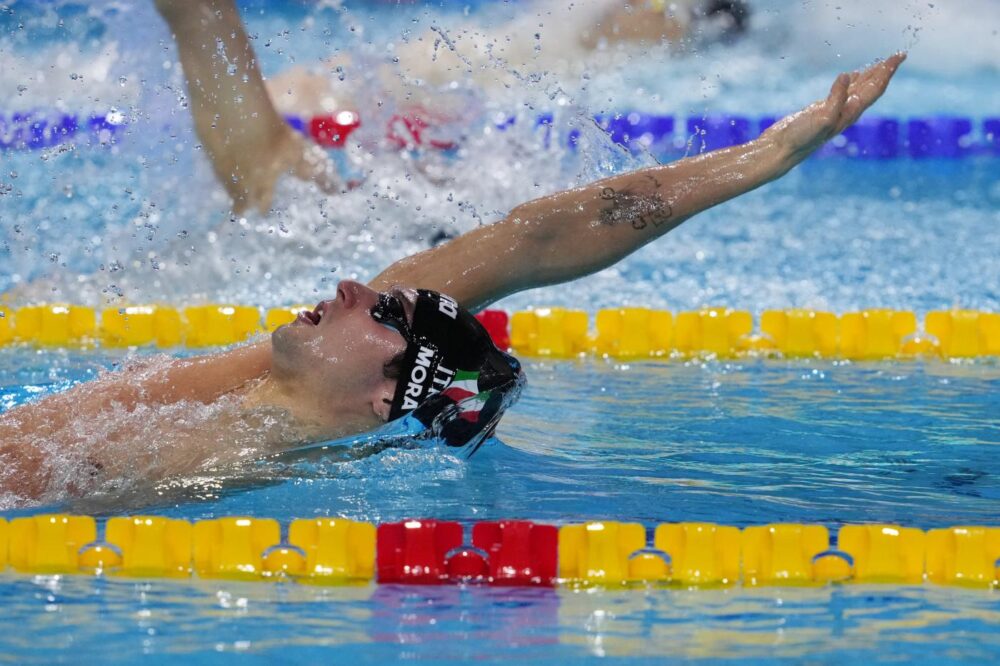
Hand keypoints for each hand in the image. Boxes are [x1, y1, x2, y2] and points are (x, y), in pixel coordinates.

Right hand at [765, 52, 905, 167]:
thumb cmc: (800, 137)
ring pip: (859, 90)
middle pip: (871, 88)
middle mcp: (846, 112)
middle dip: (885, 71)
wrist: (782, 150)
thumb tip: (847, 75)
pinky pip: (843, 92)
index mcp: (850, 112)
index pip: (875, 88)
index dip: (887, 72)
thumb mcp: (821, 117)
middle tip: (898, 55)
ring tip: (881, 64)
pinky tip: (853, 76)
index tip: (899, 56)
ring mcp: (834, 111)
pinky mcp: (822, 110)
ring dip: (871, 76)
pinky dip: (852, 82)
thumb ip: (835, 98)